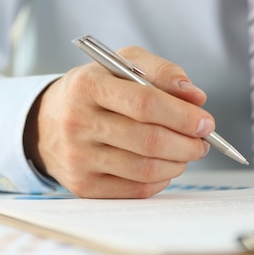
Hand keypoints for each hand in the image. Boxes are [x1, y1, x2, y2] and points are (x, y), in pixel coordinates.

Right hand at [23, 46, 213, 197]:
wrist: (47, 121)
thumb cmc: (98, 89)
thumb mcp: (124, 64)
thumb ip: (162, 72)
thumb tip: (196, 96)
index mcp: (88, 86)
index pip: (145, 103)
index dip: (182, 115)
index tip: (206, 122)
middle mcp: (77, 122)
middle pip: (148, 140)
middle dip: (187, 144)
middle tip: (203, 141)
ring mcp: (78, 158)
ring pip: (145, 169)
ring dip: (179, 163)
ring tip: (188, 152)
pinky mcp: (82, 186)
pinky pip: (136, 190)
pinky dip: (161, 180)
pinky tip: (166, 166)